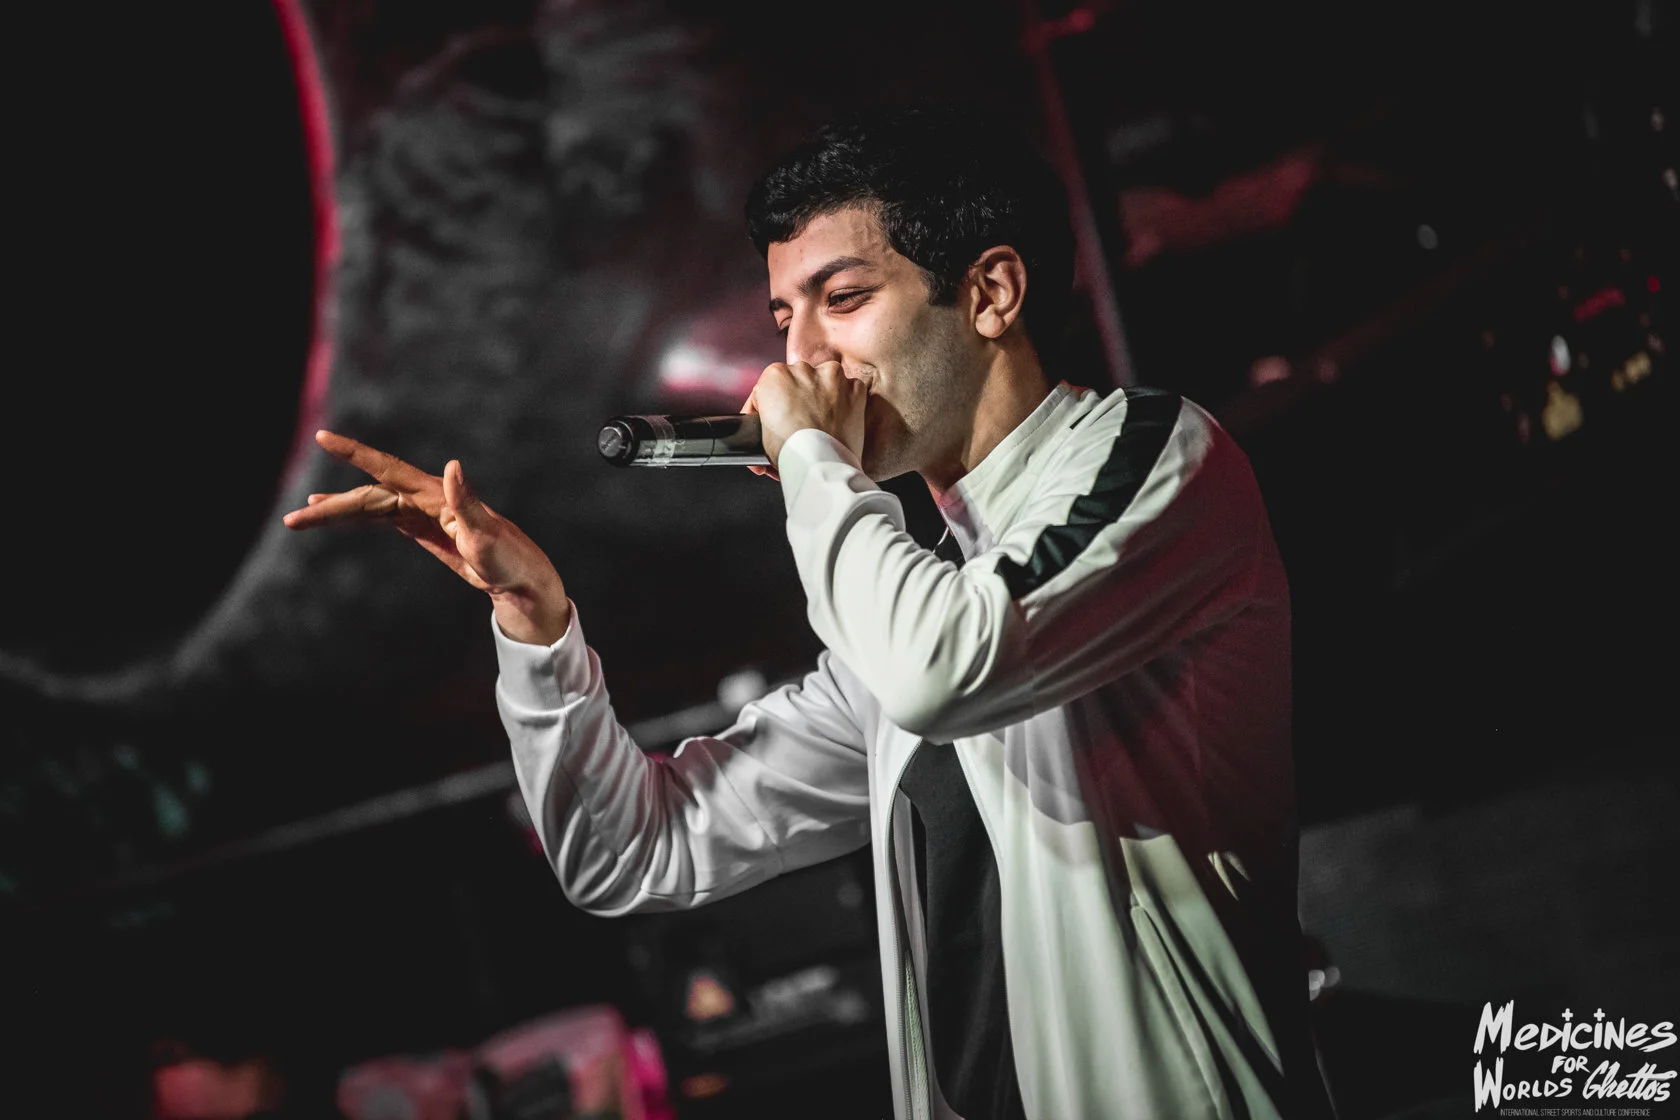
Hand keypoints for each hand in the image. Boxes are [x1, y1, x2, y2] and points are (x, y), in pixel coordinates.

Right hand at [281, 431, 571, 644]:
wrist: (520, 581)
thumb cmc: (508, 558)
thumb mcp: (486, 535)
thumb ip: (465, 501)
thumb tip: (452, 465)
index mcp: (435, 495)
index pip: (386, 469)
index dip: (355, 453)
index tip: (324, 437)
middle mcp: (424, 499)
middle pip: (367, 497)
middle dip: (331, 506)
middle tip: (294, 519)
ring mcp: (421, 514)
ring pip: (369, 508)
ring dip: (336, 513)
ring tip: (298, 519)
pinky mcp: (421, 529)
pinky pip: (381, 519)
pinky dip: (356, 517)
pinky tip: (335, 516)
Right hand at [741, 360, 866, 480]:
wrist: (820, 466)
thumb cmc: (790, 452)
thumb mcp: (763, 432)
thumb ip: (769, 415)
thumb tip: (773, 420)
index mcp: (775, 376)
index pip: (770, 385)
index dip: (771, 405)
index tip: (775, 417)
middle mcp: (803, 369)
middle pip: (799, 381)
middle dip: (799, 398)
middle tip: (799, 423)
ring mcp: (832, 378)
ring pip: (825, 381)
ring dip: (822, 397)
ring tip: (820, 424)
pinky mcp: (855, 390)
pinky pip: (849, 391)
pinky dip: (845, 404)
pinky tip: (838, 422)